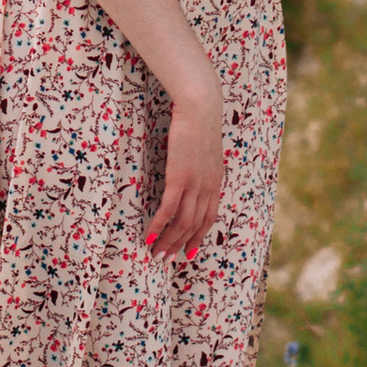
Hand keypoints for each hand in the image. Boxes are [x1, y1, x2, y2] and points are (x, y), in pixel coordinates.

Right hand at [144, 75, 224, 260]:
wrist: (200, 108)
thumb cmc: (199, 121)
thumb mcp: (205, 148)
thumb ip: (201, 164)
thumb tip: (191, 169)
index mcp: (215, 182)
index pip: (209, 218)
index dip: (198, 238)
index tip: (187, 252)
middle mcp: (208, 187)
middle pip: (196, 226)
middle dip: (181, 245)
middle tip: (166, 259)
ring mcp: (195, 184)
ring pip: (183, 222)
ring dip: (169, 240)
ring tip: (155, 252)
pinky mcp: (180, 177)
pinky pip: (169, 208)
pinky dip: (160, 224)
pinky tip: (150, 234)